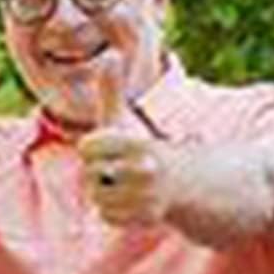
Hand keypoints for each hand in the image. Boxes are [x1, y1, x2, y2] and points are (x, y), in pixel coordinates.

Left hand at [78, 60, 173, 227]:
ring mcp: (147, 195)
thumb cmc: (145, 147)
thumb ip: (112, 92)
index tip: (110, 147)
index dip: (93, 148)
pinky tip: (132, 201)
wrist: (185, 183)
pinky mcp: (147, 217)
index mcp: (137, 142)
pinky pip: (106, 216)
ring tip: (128, 185)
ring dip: (106, 193)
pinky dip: (114, 211)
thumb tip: (110, 55)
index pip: (88, 147)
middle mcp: (144, 169)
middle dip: (100, 172)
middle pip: (89, 174)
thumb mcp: (129, 120)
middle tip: (122, 168)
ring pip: (96, 198)